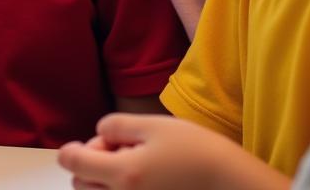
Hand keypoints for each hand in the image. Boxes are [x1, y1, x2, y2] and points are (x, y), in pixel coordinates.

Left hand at [57, 113, 288, 189]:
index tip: (99, 143)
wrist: (236, 188)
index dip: (75, 149)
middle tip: (124, 152)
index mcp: (124, 174)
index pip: (73, 163)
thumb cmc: (196, 152)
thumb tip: (97, 138)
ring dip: (107, 184)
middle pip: (82, 186)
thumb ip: (115, 127)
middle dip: (93, 166)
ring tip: (138, 170)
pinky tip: (147, 184)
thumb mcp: (153, 125)